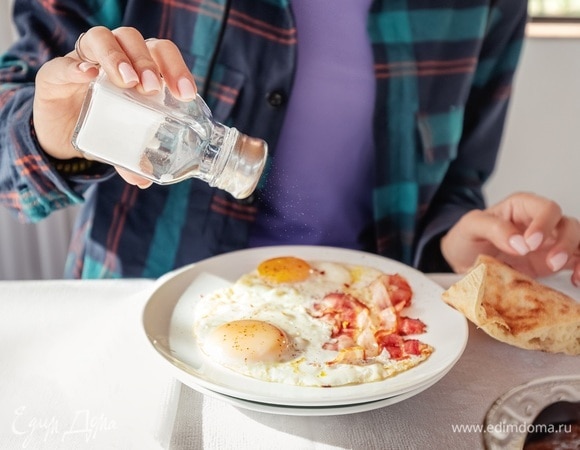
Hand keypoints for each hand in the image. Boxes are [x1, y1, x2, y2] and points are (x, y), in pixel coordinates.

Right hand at [32, 26, 197, 187]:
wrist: (60, 133)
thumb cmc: (102, 127)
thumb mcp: (122, 142)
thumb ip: (132, 158)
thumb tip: (143, 181)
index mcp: (137, 68)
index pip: (161, 53)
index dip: (176, 67)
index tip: (186, 93)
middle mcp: (113, 57)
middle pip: (132, 39)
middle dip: (146, 61)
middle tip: (152, 88)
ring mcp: (82, 61)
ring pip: (101, 38)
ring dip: (118, 57)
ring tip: (127, 82)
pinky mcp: (54, 74)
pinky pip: (63, 63)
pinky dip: (77, 67)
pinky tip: (88, 76)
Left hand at [441, 192, 579, 283]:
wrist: (462, 260)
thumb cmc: (468, 238)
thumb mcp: (470, 226)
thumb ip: (493, 228)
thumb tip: (519, 243)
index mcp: (522, 207)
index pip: (546, 208)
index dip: (544, 223)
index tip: (530, 243)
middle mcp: (540, 223)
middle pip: (568, 225)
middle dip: (565, 242)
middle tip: (551, 262)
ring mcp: (549, 243)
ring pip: (577, 241)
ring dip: (578, 255)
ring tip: (573, 275)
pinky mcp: (552, 262)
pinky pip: (576, 261)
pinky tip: (576, 281)